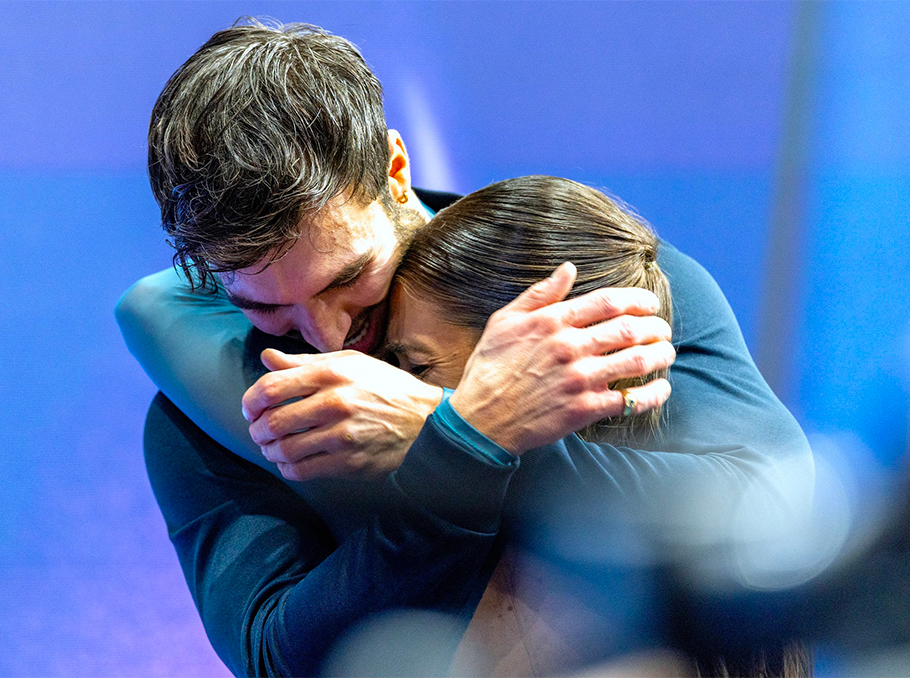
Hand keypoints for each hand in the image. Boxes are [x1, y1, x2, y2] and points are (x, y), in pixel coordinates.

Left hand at [242, 349, 443, 480]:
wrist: (427, 420)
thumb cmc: (386, 387)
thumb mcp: (350, 363)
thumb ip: (305, 363)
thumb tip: (267, 359)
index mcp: (331, 374)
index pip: (271, 387)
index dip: (251, 401)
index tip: (250, 409)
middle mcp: (334, 403)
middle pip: (273, 421)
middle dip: (258, 430)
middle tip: (259, 432)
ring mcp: (342, 435)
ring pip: (285, 449)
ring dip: (271, 451)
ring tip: (273, 448)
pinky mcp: (350, 462)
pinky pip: (303, 470)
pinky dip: (288, 469)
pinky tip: (291, 463)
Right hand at [448, 262, 674, 453]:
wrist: (480, 419)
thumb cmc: (490, 368)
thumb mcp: (505, 321)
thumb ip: (539, 294)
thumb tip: (568, 269)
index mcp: (552, 321)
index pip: (608, 302)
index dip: (638, 300)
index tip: (651, 304)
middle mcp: (569, 347)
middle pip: (630, 329)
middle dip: (656, 327)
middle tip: (663, 330)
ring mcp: (579, 379)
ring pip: (636, 361)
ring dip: (660, 355)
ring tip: (667, 353)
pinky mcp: (585, 409)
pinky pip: (630, 400)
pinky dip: (653, 394)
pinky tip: (661, 389)